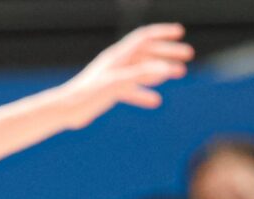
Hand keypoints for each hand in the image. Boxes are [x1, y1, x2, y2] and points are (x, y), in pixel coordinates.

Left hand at [55, 24, 192, 127]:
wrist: (65, 111)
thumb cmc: (88, 95)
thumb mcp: (118, 83)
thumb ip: (142, 75)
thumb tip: (166, 68)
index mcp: (118, 56)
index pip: (144, 37)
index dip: (163, 33)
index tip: (180, 33)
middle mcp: (117, 62)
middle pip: (147, 52)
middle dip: (168, 52)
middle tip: (188, 56)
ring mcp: (113, 76)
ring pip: (142, 69)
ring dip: (161, 69)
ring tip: (179, 73)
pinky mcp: (109, 91)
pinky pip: (132, 88)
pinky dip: (145, 92)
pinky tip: (156, 101)